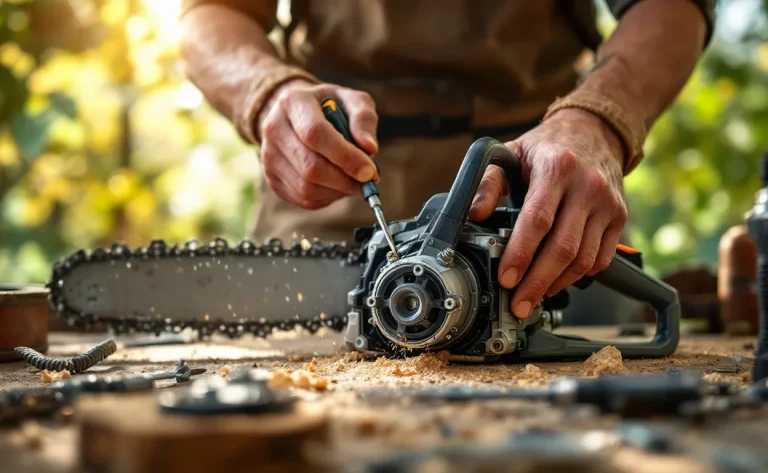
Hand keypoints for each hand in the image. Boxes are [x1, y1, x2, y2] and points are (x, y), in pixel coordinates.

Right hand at [256, 80, 378, 209]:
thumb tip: (369, 148)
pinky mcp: (271, 178)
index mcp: (293, 101)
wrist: (295, 114)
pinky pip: (303, 198)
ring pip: (307, 188)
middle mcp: (274, 128)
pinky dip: (327, 196)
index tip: (369, 171)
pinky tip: (336, 183)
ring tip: (352, 178)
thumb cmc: (329, 107)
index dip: (345, 157)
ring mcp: (269, 155)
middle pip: (310, 167)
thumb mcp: (351, 100)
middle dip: (344, 179)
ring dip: (338, 190)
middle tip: (367, 180)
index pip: (315, 134)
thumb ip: (363, 119)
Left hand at [469, 108, 628, 317]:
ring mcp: (608, 203)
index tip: (506, 278)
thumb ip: (489, 181)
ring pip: (584, 258)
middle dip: (537, 282)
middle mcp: (587, 186)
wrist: (594, 131)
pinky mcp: (619, 217)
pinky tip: (557, 281)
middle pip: (563, 247)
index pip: (538, 220)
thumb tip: (475, 212)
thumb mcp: (511, 152)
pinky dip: (578, 276)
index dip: (521, 253)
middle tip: (518, 304)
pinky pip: (601, 258)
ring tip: (534, 295)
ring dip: (556, 283)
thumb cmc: (547, 147)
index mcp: (556, 167)